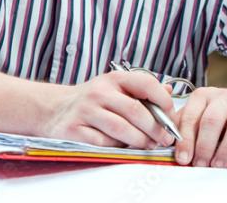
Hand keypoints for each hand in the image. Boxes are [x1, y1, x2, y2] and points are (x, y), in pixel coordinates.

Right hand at [42, 71, 177, 148]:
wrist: (55, 108)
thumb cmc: (93, 100)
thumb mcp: (116, 88)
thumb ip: (142, 90)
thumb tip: (170, 90)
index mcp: (114, 78)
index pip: (145, 83)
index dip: (163, 100)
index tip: (171, 115)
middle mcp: (99, 91)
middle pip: (134, 111)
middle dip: (155, 128)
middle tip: (165, 139)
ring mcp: (86, 110)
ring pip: (120, 129)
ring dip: (139, 141)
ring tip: (149, 146)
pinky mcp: (74, 129)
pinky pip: (103, 143)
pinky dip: (116, 148)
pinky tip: (123, 148)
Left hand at [174, 86, 226, 166]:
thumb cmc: (218, 114)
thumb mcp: (200, 115)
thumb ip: (184, 126)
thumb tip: (169, 143)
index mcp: (200, 96)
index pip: (189, 116)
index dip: (185, 139)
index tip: (182, 158)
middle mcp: (218, 97)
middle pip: (208, 120)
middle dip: (202, 146)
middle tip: (197, 164)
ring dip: (219, 149)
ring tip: (213, 165)